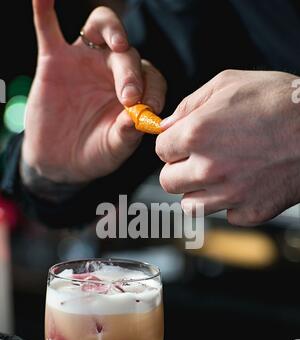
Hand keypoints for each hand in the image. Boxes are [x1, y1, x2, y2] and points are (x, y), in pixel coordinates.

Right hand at [22, 1, 166, 183]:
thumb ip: (127, 135)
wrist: (60, 161)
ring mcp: (84, 60)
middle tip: (130, 97)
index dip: (154, 89)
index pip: (152, 78)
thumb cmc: (95, 153)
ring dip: (112, 29)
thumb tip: (138, 118)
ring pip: (101, 27)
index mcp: (134, 90)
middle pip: (129, 54)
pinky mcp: (54, 60)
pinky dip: (45, 10)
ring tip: (117, 42)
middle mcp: (113, 69)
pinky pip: (48, 29)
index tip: (151, 108)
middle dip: (132, 74)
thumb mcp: (114, 149)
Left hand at [156, 70, 299, 225]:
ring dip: (199, 191)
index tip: (183, 143)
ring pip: (190, 205)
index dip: (172, 145)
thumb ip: (189, 105)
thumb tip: (165, 125)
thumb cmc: (280, 101)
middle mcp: (208, 169)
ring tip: (219, 175)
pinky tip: (246, 185)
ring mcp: (230, 195)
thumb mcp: (229, 83)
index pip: (160, 151)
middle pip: (168, 182)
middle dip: (179, 169)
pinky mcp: (250, 213)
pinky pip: (225, 216)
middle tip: (198, 159)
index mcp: (196, 134)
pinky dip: (231, 204)